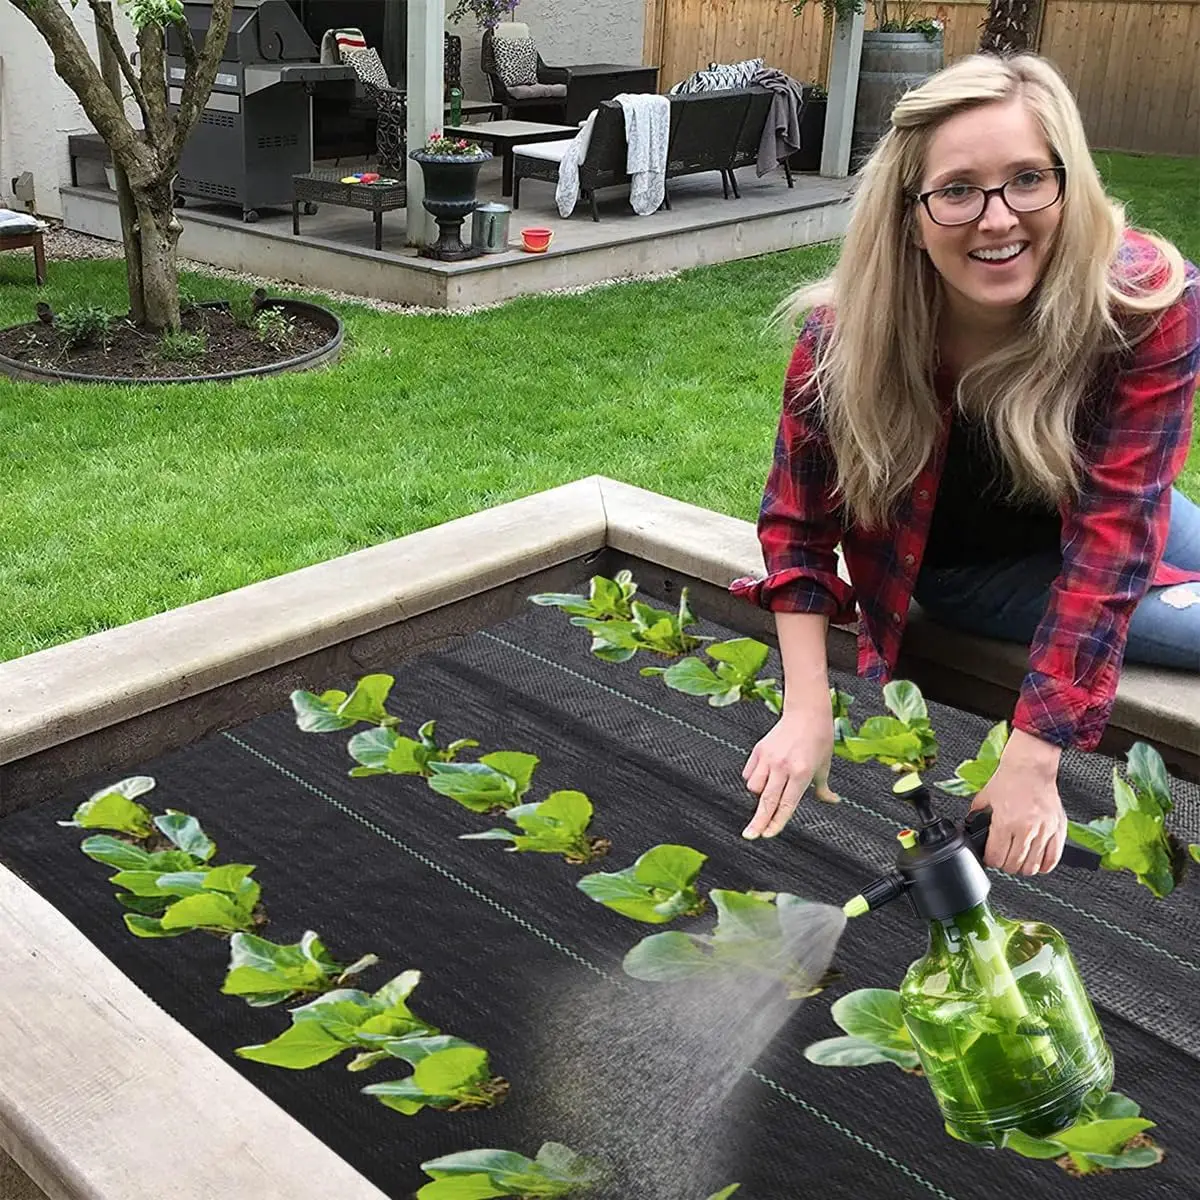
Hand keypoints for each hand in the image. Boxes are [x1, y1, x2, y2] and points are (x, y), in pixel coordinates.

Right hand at [741, 707, 837, 838]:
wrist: (807, 712)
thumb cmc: (819, 737)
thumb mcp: (825, 765)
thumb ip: (823, 787)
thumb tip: (832, 800)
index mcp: (801, 772)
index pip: (787, 804)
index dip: (776, 822)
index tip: (768, 835)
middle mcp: (783, 766)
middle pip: (767, 801)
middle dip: (758, 821)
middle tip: (750, 835)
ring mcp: (769, 758)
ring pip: (754, 787)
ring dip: (759, 795)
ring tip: (770, 790)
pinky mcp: (759, 750)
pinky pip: (749, 773)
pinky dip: (753, 779)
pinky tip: (763, 776)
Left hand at [969, 729, 1065, 874]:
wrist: (1031, 767)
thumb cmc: (1009, 779)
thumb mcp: (985, 797)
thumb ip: (976, 814)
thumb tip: (969, 826)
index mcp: (1005, 822)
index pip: (996, 857)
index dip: (990, 861)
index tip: (990, 858)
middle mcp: (1025, 829)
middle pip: (1014, 865)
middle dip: (1005, 866)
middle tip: (1003, 860)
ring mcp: (1043, 830)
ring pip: (1033, 866)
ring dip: (1023, 868)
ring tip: (1019, 862)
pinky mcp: (1057, 829)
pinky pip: (1053, 858)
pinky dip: (1044, 866)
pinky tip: (1038, 864)